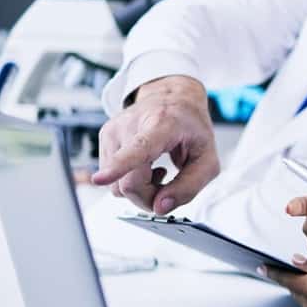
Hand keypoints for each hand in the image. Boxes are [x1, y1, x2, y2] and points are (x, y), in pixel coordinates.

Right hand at [91, 75, 219, 213]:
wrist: (174, 98)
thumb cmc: (190, 126)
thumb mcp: (207, 158)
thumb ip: (189, 186)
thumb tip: (160, 207)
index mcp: (161, 125)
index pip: (139, 149)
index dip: (119, 167)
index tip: (100, 179)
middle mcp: (131, 125)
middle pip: (128, 183)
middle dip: (148, 197)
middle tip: (167, 186)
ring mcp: (114, 130)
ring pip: (117, 185)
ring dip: (140, 189)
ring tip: (157, 170)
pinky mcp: (104, 137)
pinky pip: (113, 179)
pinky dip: (130, 180)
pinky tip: (144, 166)